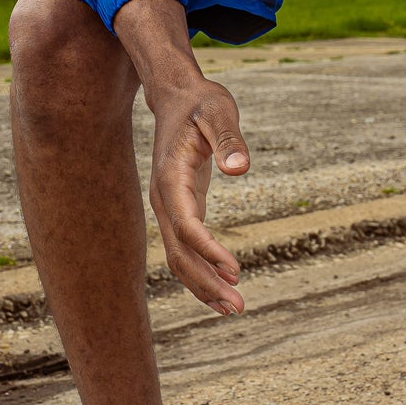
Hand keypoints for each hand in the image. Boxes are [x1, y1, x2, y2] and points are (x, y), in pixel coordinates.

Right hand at [114, 0, 252, 316]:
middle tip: (238, 307)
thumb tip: (241, 169)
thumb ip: (229, 139)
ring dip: (203, 285)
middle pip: (180, 252)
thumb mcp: (219, 111)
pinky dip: (202, 270)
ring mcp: (169, 206)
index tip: (235, 271)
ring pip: (179, 257)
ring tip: (234, 308)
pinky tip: (224, 286)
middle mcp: (164, 198)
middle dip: (206, 283)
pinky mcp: (180, 208)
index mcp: (171, 178)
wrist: (177, 96)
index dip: (209, 251)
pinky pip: (186, 248)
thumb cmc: (202, 102)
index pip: (188, 225)